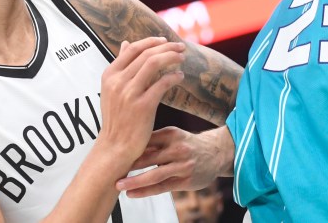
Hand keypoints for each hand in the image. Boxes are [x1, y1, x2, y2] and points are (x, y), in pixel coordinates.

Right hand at [97, 37, 185, 163]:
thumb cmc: (117, 118)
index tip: (165, 40)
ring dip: (171, 57)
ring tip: (182, 58)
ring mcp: (129, 93)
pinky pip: (162, 83)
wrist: (115, 147)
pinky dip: (173, 77)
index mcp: (109, 75)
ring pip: (154, 63)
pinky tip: (180, 77)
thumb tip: (125, 43)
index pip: (133, 49)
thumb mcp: (112, 90)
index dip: (151, 41)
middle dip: (167, 47)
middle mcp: (118, 82)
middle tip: (181, 47)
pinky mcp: (143, 106)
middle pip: (146, 54)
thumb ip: (120, 67)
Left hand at [115, 127, 233, 197]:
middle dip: (128, 165)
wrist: (217, 152)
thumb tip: (127, 144)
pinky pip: (162, 187)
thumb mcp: (173, 135)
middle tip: (110, 171)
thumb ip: (154, 141)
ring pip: (154, 175)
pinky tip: (132, 193)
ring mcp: (182, 165)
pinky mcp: (185, 180)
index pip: (145, 140)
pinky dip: (145, 191)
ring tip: (119, 185)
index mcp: (171, 134)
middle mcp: (178, 149)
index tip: (111, 152)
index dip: (128, 147)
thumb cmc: (188, 144)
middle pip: (148, 157)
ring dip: (134, 181)